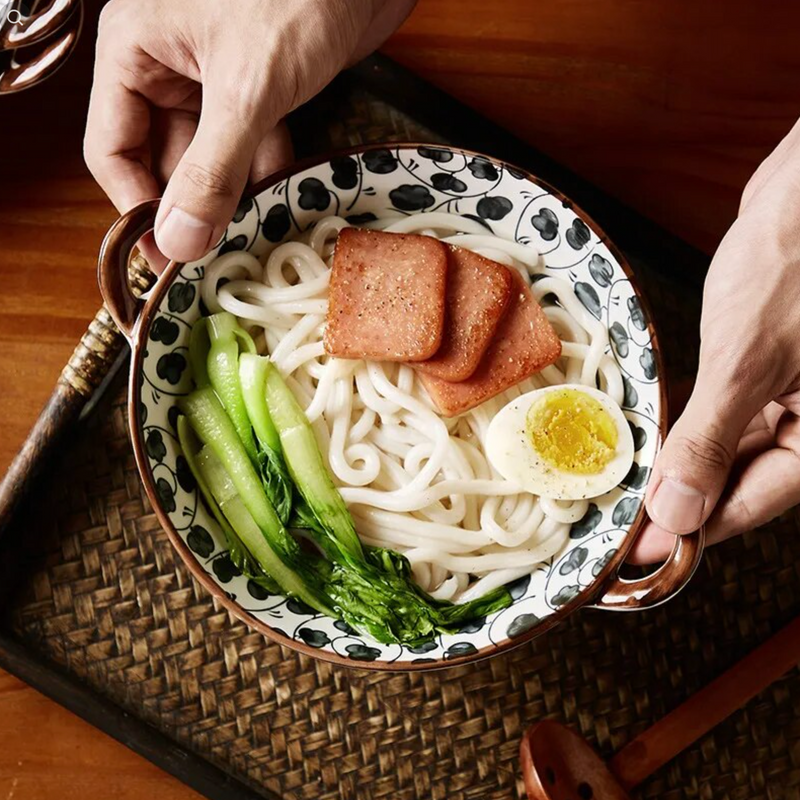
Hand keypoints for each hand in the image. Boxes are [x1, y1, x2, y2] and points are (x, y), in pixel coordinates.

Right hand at [84, 0, 414, 268]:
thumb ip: (211, 169)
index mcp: (136, 50)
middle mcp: (168, 65)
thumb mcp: (248, 88)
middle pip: (162, 159)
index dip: (137, 207)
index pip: (113, 148)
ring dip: (230, 196)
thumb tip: (179, 240)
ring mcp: (214, 78)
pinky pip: (249, 145)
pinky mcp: (259, 87)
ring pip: (209, 158)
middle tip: (211, 254)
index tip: (167, 255)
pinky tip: (280, 196)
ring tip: (247, 233)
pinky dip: (264, 171)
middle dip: (190, 206)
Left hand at [631, 118, 799, 562]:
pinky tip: (656, 441)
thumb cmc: (796, 265)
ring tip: (626, 490)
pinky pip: (724, 410)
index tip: (634, 556)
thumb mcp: (746, 363)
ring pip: (729, 449)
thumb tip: (678, 514)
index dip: (686, 534)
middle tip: (619, 524)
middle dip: (678, 504)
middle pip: (737, 483)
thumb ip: (710, 440)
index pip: (745, 506)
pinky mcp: (764, 360)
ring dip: (680, 467)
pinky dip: (690, 426)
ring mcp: (788, 390)